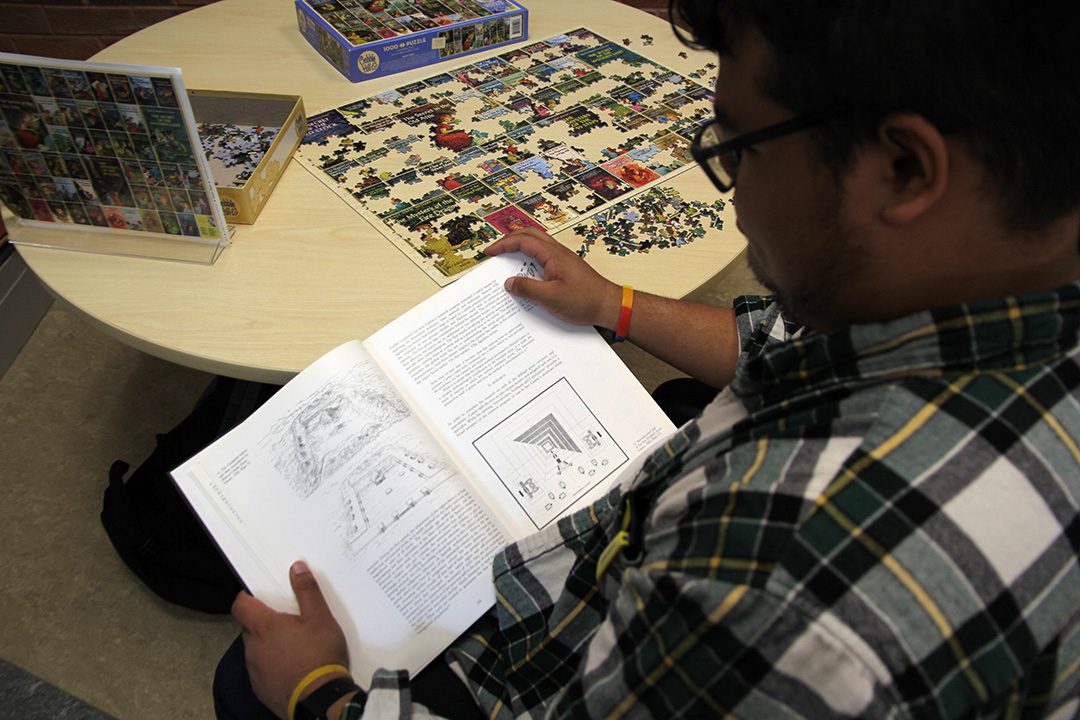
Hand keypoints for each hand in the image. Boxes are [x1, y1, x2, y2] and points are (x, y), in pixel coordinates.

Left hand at [232, 562, 351, 718]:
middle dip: (263, 621)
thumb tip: (296, 567)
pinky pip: (261, 670)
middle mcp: (253, 648)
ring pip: (255, 649)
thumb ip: (307, 591)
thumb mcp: (320, 618)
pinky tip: (292, 666)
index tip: (260, 595)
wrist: (320, 700)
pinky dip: (271, 665)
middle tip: (286, 619)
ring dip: (267, 644)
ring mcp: (255, 670)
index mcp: (264, 627)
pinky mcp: (260, 689)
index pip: (240, 605)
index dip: (246, 597)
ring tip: (293, 645)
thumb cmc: (319, 655)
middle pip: (249, 627)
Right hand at [486, 228, 622, 328]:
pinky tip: (527, 272)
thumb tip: (509, 283)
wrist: (609, 305)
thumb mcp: (551, 298)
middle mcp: (558, 252)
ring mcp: (563, 259)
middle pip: (530, 235)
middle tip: (496, 249)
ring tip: (507, 257)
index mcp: (553, 255)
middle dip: (510, 239)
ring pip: (538, 243)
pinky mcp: (566, 268)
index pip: (523, 241)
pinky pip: (544, 256)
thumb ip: (527, 289)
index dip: (504, 244)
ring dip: (521, 246)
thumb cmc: (585, 300)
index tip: (490, 252)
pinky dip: (531, 257)